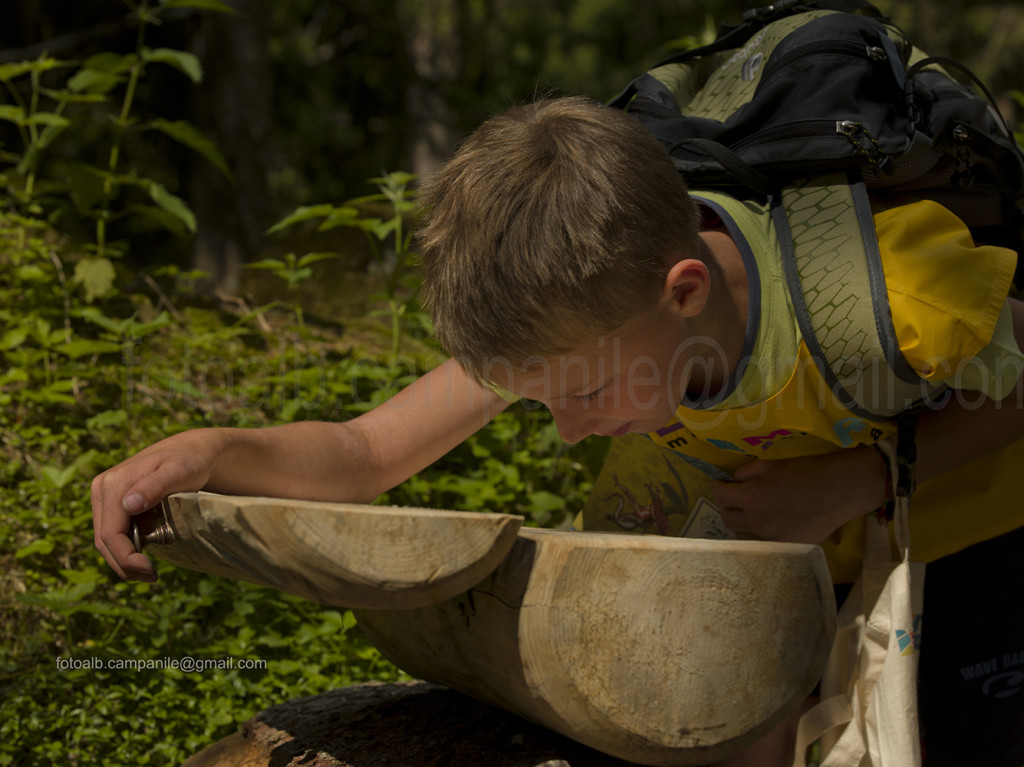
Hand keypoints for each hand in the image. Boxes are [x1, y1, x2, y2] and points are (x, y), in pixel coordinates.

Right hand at [91, 430, 218, 580]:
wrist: (192, 451)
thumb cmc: (191, 460)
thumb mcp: (179, 471)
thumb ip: (155, 486)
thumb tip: (129, 504)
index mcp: (112, 484)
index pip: (110, 533)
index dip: (125, 558)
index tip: (148, 571)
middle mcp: (102, 489)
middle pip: (103, 540)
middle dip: (124, 564)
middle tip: (151, 578)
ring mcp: (106, 498)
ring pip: (106, 540)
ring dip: (123, 560)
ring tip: (148, 574)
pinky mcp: (114, 505)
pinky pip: (114, 533)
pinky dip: (127, 549)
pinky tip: (145, 557)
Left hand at [711, 447, 887, 543]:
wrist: (841, 489)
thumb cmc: (807, 471)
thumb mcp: (772, 464)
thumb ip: (747, 473)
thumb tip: (734, 481)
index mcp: (752, 499)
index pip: (720, 497)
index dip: (717, 488)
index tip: (720, 484)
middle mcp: (758, 523)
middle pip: (727, 519)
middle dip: (725, 505)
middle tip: (733, 496)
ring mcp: (773, 539)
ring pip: (743, 534)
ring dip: (742, 522)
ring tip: (750, 511)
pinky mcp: (788, 546)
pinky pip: (764, 543)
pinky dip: (760, 533)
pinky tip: (769, 522)